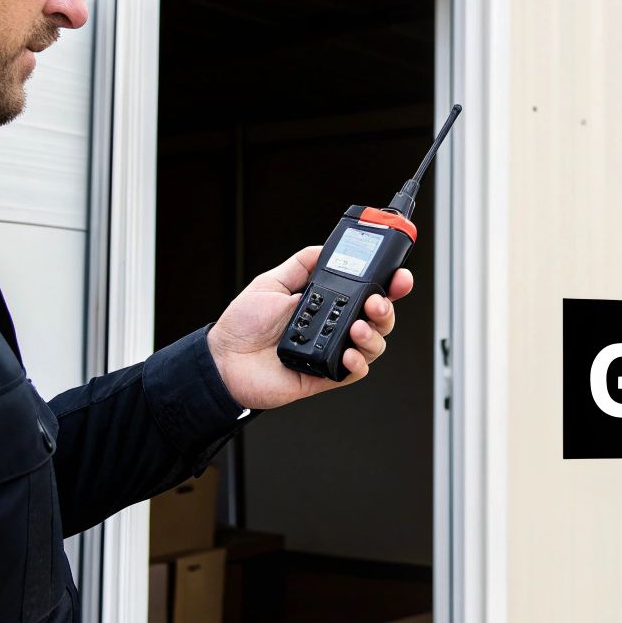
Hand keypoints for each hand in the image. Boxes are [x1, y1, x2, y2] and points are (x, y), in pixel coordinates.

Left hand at [206, 245, 413, 409]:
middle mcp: (335, 327)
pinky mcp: (326, 375)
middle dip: (387, 308)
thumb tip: (325, 247)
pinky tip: (349, 353)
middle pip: (379, 318)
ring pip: (374, 345)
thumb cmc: (243, 326)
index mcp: (328, 303)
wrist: (223, 360)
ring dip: (374, 334)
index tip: (398, 275)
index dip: (389, 284)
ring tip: (359, 328)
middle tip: (376, 301)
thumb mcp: (272, 283)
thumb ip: (301, 264)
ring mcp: (332, 351)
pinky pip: (354, 372)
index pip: (367, 292)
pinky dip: (358, 363)